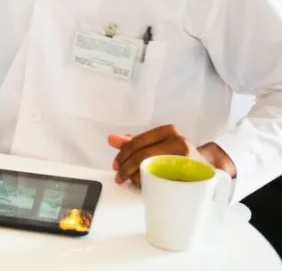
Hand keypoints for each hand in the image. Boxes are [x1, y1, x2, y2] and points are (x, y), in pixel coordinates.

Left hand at [108, 124, 227, 185]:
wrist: (206, 168)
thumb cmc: (176, 155)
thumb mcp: (155, 145)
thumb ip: (133, 142)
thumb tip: (110, 139)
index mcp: (168, 130)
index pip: (137, 142)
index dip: (122, 155)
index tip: (115, 166)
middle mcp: (179, 141)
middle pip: (143, 156)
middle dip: (126, 168)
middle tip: (119, 177)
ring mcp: (187, 158)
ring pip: (152, 169)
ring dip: (137, 178)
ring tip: (133, 182)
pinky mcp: (191, 175)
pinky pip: (163, 180)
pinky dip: (150, 184)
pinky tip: (146, 186)